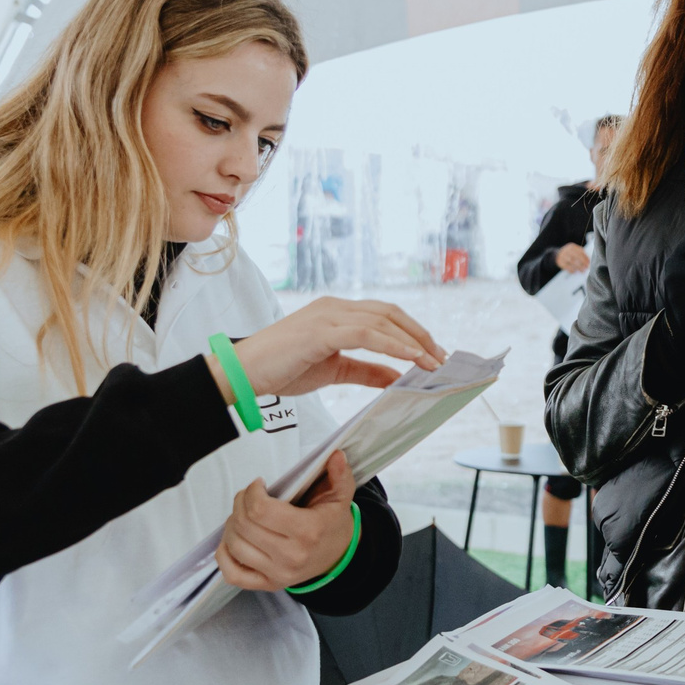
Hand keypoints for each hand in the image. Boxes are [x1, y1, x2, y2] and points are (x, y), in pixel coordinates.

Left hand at [217, 450, 358, 590]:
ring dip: (232, 525)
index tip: (259, 485)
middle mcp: (291, 556)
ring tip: (243, 515)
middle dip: (240, 504)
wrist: (339, 557)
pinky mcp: (268, 584)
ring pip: (235, 546)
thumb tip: (335, 454)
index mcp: (308, 531)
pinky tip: (232, 540)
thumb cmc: (333, 523)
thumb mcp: (341, 497)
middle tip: (248, 497)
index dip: (252, 492)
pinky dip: (224, 556)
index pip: (260, 510)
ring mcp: (278, 573)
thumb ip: (340, 475)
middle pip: (244, 525)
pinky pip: (233, 574)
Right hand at [225, 298, 441, 397]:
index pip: (384, 315)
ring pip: (382, 321)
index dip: (412, 332)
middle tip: (441, 358)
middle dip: (420, 335)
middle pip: (390, 313)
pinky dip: (392, 345)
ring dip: (412, 342)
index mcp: (337, 313)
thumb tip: (397, 377)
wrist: (243, 373)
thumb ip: (366, 370)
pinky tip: (410, 358)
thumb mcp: (334, 370)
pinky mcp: (321, 331)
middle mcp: (335, 307)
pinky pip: (366, 334)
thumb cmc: (282, 368)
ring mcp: (328, 315)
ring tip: (432, 363)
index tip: (433, 354)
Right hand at [554, 242, 590, 273]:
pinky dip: (571, 269)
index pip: (580, 251)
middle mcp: (567, 250)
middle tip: (587, 267)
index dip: (585, 257)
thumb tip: (587, 261)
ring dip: (578, 267)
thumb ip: (580, 254)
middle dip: (583, 262)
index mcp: (572, 246)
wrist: (557, 255)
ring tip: (583, 270)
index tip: (589, 262)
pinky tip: (575, 272)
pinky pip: (566, 266)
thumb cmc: (569, 254)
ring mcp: (563, 256)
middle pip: (576, 256)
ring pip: (572, 261)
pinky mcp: (560, 262)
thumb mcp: (574, 251)